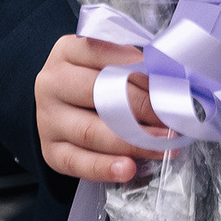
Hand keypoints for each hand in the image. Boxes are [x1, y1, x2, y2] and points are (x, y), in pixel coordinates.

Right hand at [35, 32, 176, 184]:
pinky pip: (77, 162)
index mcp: (67, 51)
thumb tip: (167, 82)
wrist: (60, 106)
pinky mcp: (50, 150)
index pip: (101, 53)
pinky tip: (128, 169)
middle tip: (172, 119)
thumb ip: (130, 65)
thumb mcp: (106, 60)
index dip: (135, 67)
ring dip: (131, 142)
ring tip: (162, 147)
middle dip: (141, 108)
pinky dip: (104, 168)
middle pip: (97, 93)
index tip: (164, 82)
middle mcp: (52, 83)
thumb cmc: (94, 79)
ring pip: (90, 131)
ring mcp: (48, 118)